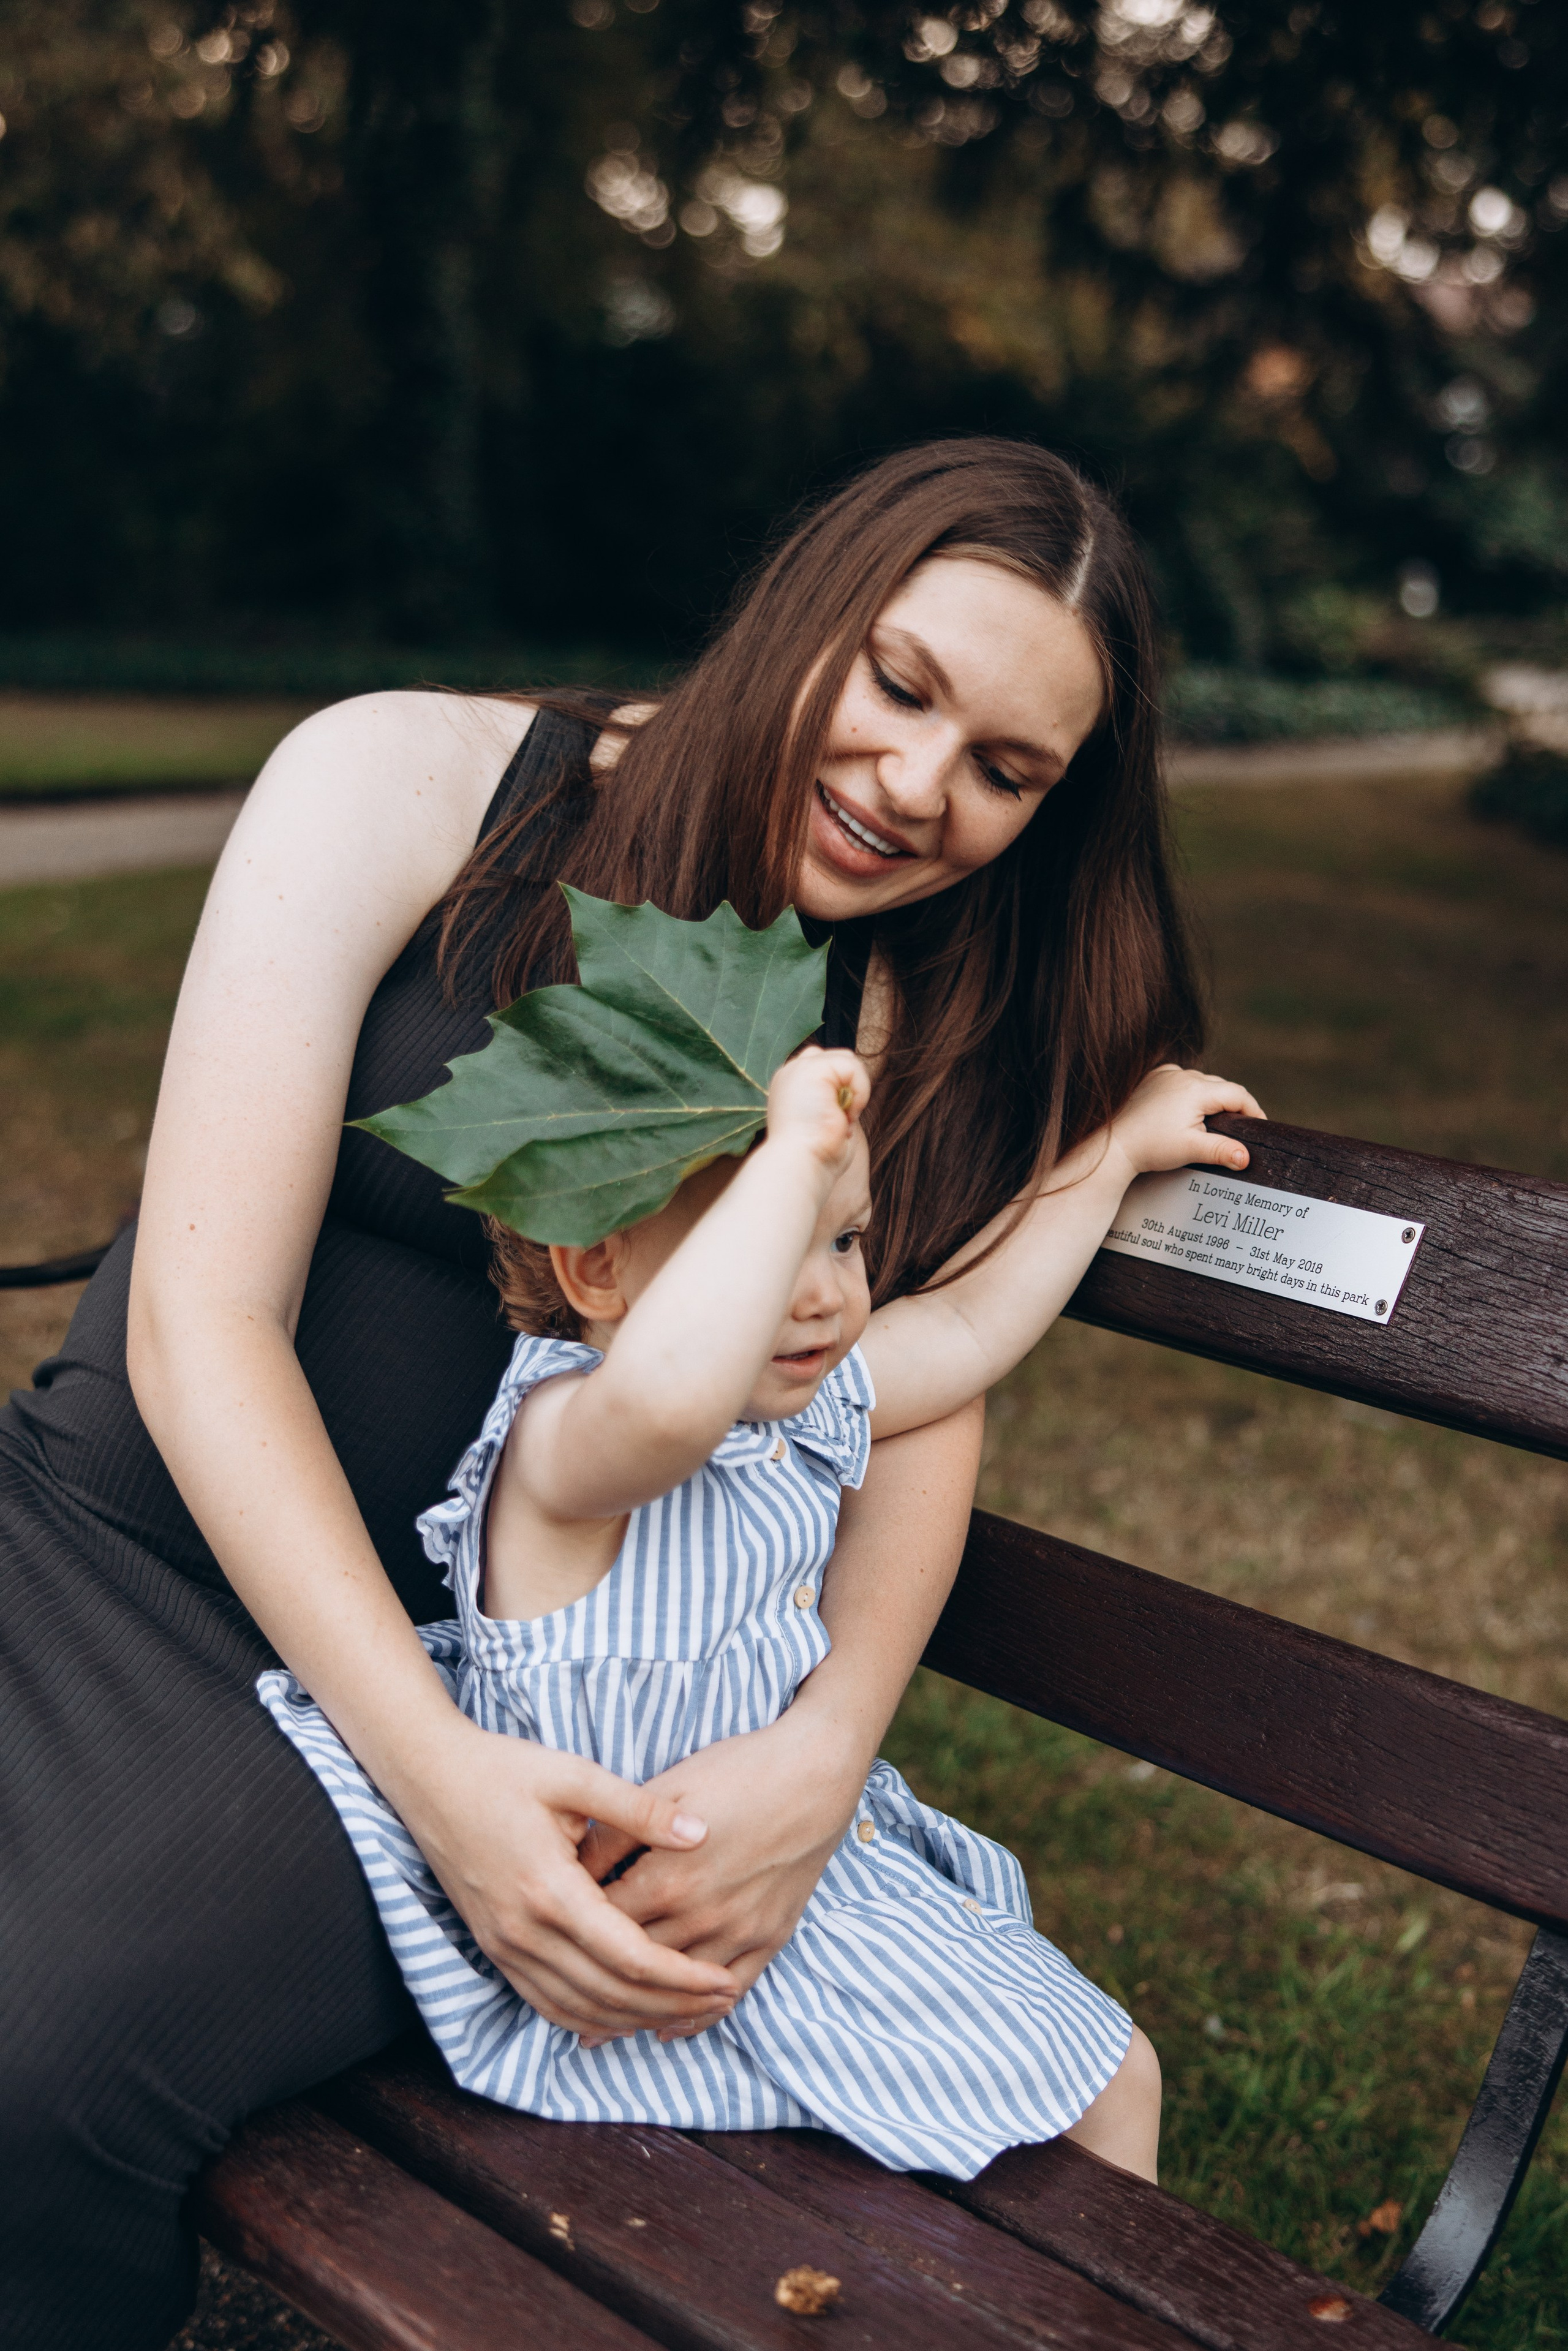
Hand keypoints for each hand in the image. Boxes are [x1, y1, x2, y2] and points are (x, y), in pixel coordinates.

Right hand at [395, 1714, 740, 2039]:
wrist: (428, 1778)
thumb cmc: (502, 1769)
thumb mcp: (573, 1775)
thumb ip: (638, 1808)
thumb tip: (701, 1832)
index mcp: (549, 1889)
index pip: (629, 1956)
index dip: (681, 1976)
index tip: (724, 1978)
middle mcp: (524, 1931)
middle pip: (610, 1993)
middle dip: (671, 2004)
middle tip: (722, 1999)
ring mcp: (504, 1946)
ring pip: (579, 2009)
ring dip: (635, 2019)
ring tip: (686, 2013)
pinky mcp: (494, 1948)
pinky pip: (546, 2003)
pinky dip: (590, 2019)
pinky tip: (623, 2017)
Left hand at [581, 1701, 862, 2043]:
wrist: (813, 1773)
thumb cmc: (736, 1771)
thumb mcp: (667, 1788)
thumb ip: (618, 1830)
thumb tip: (573, 1865)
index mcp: (666, 1877)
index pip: (600, 1925)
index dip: (571, 1933)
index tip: (549, 1939)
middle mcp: (699, 1915)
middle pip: (633, 1966)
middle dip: (594, 1981)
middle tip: (559, 1994)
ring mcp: (738, 1932)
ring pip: (677, 1992)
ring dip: (638, 2011)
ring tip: (601, 2027)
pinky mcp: (769, 1938)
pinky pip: (730, 1995)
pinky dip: (697, 2018)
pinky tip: (668, 2028)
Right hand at [765, 1046, 869, 1173]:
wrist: (799, 1163)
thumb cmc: (815, 1154)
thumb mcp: (825, 1121)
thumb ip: (834, 1102)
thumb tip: (851, 1096)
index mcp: (790, 1086)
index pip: (826, 1067)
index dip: (842, 1088)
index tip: (834, 1121)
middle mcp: (792, 1073)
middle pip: (839, 1059)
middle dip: (851, 1086)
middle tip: (842, 1118)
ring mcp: (799, 1067)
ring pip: (848, 1060)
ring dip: (856, 1090)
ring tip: (843, 1116)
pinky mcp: (813, 1068)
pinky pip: (853, 1067)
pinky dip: (860, 1091)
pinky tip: (846, 1113)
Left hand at [1107, 1064, 1265, 1185]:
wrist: (1113, 1145)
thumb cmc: (1150, 1147)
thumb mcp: (1191, 1150)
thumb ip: (1222, 1150)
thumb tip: (1246, 1157)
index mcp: (1196, 1089)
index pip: (1237, 1094)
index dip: (1253, 1110)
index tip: (1259, 1126)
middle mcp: (1182, 1075)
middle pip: (1220, 1087)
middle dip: (1233, 1105)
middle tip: (1240, 1128)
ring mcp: (1165, 1074)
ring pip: (1201, 1082)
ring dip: (1211, 1097)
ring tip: (1215, 1121)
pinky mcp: (1152, 1078)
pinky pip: (1180, 1080)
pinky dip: (1189, 1091)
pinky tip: (1186, 1109)